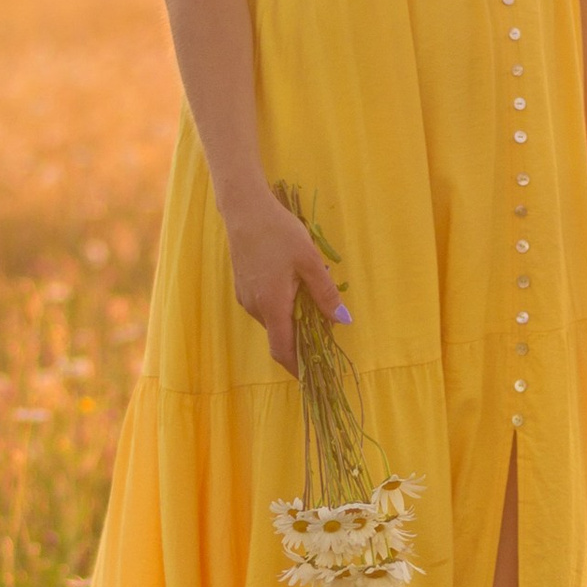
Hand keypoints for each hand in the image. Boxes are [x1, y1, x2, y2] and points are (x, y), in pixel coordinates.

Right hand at [225, 194, 347, 376]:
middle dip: (302, 339)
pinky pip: (265, 307)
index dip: (298, 368)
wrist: (245, 210)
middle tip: (326, 329)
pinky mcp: (243, 287)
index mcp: (272, 306)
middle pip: (280, 336)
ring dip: (293, 319)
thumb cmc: (279, 233)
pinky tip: (294, 286)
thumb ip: (326, 294)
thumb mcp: (309, 262)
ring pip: (273, 320)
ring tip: (312, 298)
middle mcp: (255, 308)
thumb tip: (343, 321)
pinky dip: (282, 307)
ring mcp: (246, 298)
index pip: (283, 351)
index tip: (314, 377)